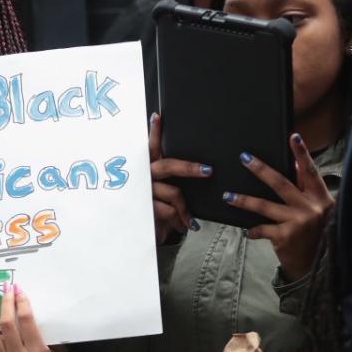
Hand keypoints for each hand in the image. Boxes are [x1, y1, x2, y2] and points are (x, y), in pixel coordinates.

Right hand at [149, 113, 212, 243]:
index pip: (151, 147)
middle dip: (189, 168)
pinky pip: (171, 210)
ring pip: (175, 193)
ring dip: (185, 209)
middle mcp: (144, 177)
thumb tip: (201, 171)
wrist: (144, 235)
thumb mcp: (163, 194)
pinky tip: (183, 226)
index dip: (154, 132)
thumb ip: (171, 182)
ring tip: (189, 220)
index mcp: (148, 169)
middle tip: (208, 171)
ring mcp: (144, 192)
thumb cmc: (157, 210)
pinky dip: (181, 220)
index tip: (157, 117)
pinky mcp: (145, 208)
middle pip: (168, 167)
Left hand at [223, 133, 333, 280]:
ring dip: (243, 200)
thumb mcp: (318, 209)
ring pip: (265, 206)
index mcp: (320, 197)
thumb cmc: (316, 232)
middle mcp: (311, 207)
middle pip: (281, 183)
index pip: (310, 171)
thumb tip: (294, 163)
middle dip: (260, 169)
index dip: (302, 154)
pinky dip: (252, 230)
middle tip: (243, 157)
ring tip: (227, 195)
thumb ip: (306, 189)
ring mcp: (298, 222)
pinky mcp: (286, 237)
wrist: (318, 265)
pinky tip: (246, 231)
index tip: (293, 137)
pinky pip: (262, 229)